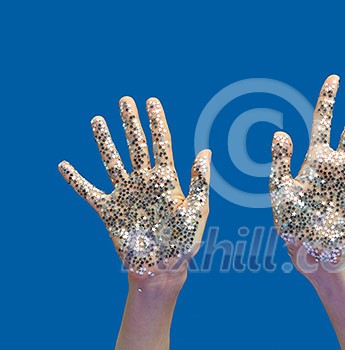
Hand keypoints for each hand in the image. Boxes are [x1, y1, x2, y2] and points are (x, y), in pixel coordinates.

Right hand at [59, 97, 210, 280]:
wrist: (161, 268)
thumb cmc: (183, 242)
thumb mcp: (196, 210)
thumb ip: (199, 181)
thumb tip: (206, 151)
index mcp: (166, 179)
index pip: (161, 143)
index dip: (157, 122)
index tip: (152, 101)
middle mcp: (144, 181)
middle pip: (136, 145)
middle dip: (131, 123)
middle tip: (125, 100)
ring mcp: (125, 194)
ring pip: (112, 161)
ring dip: (104, 141)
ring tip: (97, 119)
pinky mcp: (109, 210)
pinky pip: (88, 191)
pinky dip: (75, 180)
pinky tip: (64, 166)